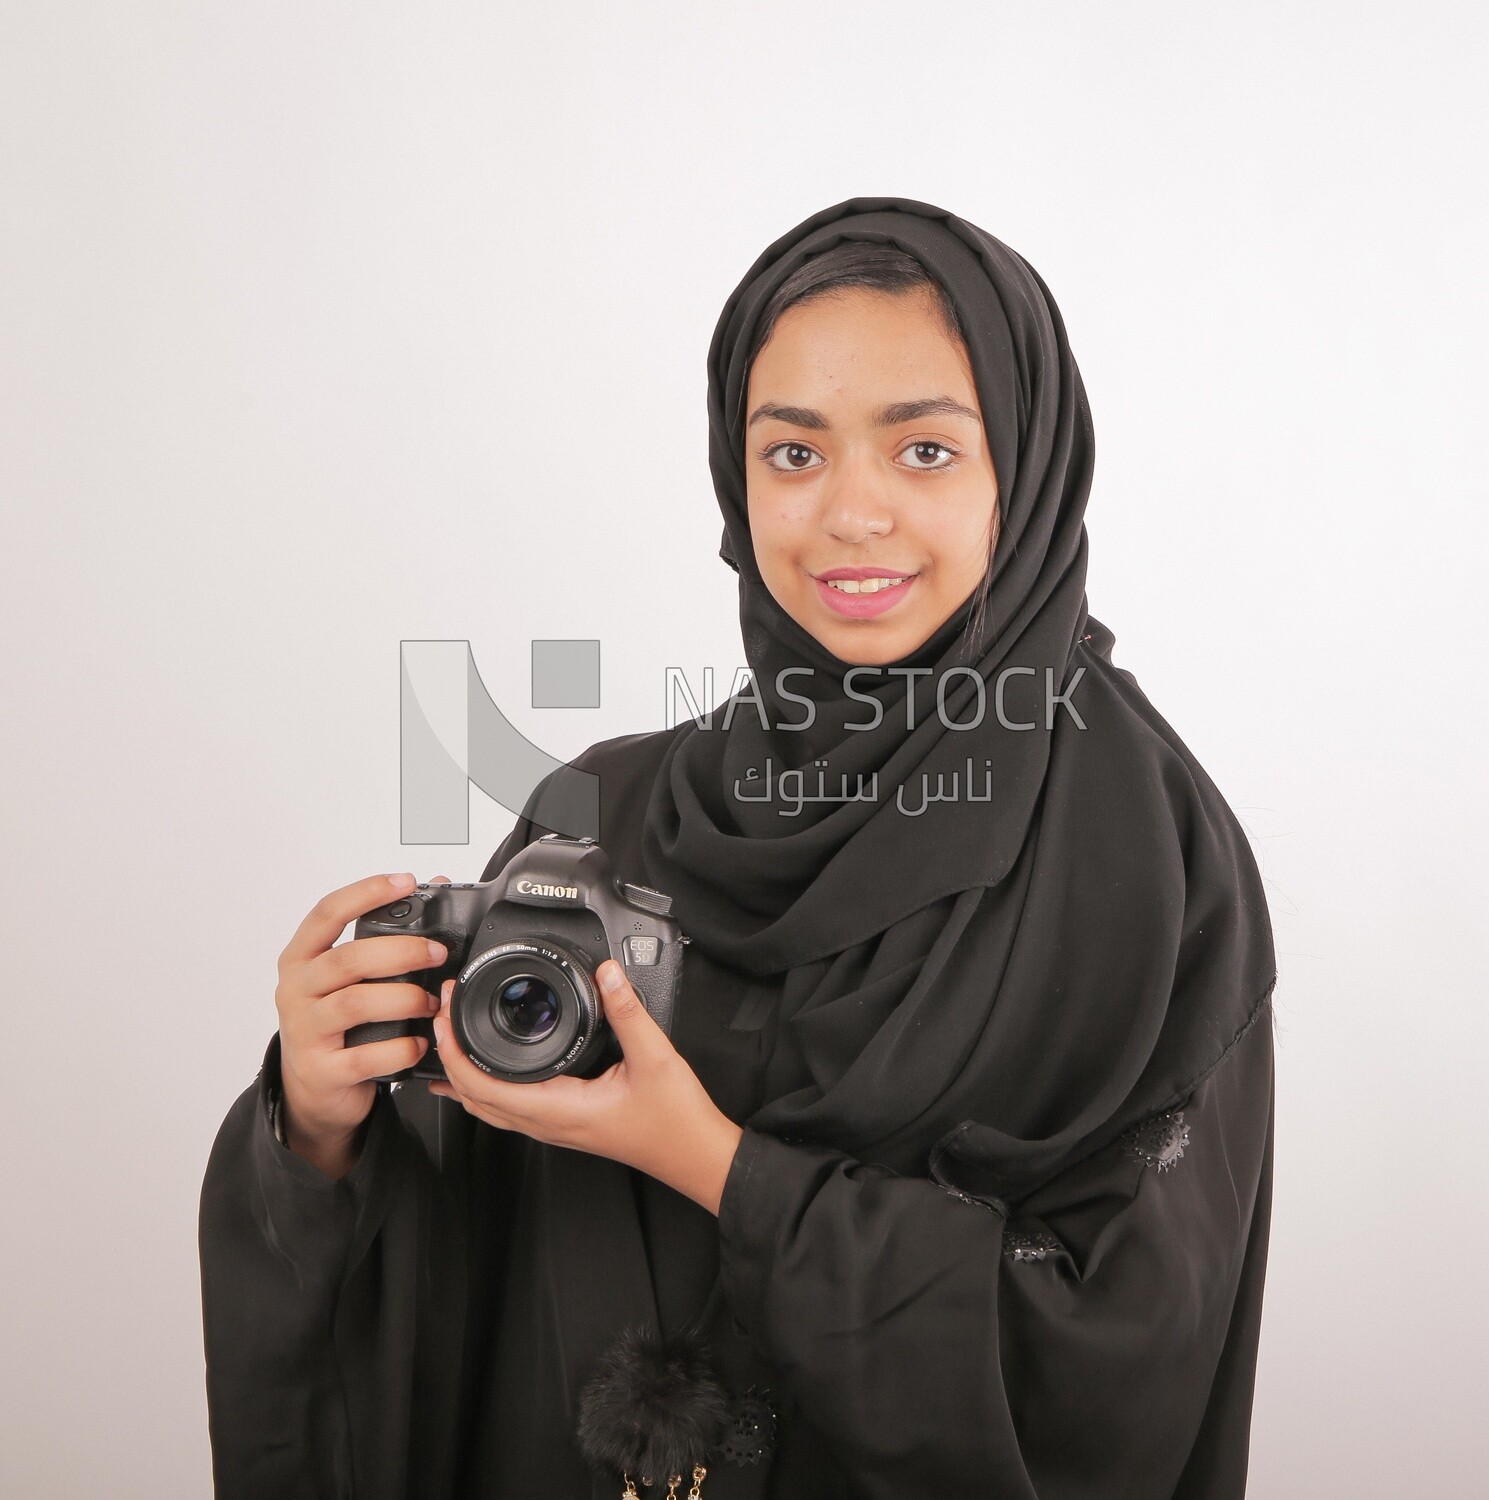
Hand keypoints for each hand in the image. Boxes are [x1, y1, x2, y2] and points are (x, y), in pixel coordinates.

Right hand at [274, 871, 453, 1177]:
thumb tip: (436, 887)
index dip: (367, 892)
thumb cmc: (335, 1021)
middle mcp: (297, 990)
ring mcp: (305, 1031)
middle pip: (349, 958)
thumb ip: (383, 937)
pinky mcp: (321, 1070)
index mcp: (301, 958)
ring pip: (356, 1003)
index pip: (327, 912)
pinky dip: (400, 1048)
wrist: (312, 1087)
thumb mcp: (349, 978)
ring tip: (433, 1002)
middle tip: (437, 953)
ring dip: (405, 999)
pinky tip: (419, 1042)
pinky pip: (365, 1056)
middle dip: (402, 951)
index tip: (406, 881)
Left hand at [428, 960, 745, 1214]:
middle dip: (449, 1056)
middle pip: (473, 1099)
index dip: (454, 1050)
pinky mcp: (564, 1125)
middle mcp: (549, 1124)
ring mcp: (554, 1128)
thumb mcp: (656, 1057)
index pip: (482, 1086)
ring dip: (462, 1075)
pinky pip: (508, 1109)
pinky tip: (490, 1068)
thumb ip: (628, 1011)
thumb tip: (607, 974)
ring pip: (488, 1108)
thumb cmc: (675, 1121)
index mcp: (560, 1110)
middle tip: (444, 1014)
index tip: (447, 1014)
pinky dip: (485, 1087)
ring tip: (454, 1037)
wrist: (693, 1155)